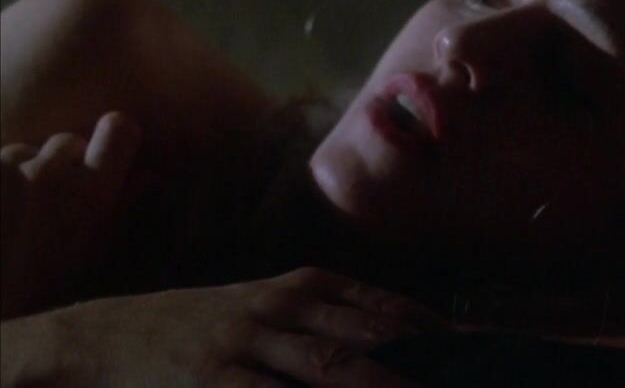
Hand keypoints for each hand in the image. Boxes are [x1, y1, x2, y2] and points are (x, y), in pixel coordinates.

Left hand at [1, 112, 140, 317]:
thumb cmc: (35, 287)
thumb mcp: (87, 254)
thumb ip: (120, 205)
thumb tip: (149, 173)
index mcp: (92, 193)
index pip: (120, 128)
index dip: (113, 138)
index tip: (106, 153)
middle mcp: (52, 174)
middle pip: (66, 141)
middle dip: (59, 163)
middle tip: (47, 202)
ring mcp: (8, 168)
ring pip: (22, 152)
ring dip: (18, 172)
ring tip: (11, 212)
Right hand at [1, 267, 434, 386]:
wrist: (105, 337)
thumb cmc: (201, 325)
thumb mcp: (267, 309)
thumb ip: (325, 323)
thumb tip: (391, 344)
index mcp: (307, 286)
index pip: (389, 310)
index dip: (437, 335)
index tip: (480, 355)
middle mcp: (287, 306)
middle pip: (375, 337)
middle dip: (426, 364)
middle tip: (472, 379)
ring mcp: (252, 341)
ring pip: (336, 368)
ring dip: (385, 387)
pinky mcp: (217, 378)